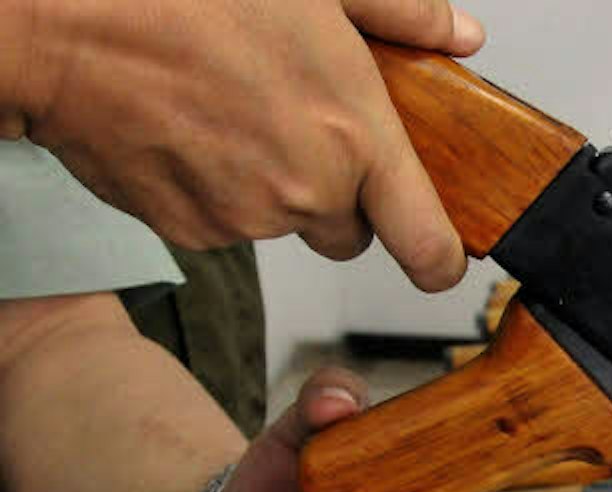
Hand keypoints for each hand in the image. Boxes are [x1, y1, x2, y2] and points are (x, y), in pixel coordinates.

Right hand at [7, 0, 484, 290]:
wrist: (64, 22)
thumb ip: (400, 15)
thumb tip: (459, 36)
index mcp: (355, 138)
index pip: (427, 244)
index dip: (440, 260)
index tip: (441, 259)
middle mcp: (307, 191)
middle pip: (348, 232)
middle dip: (337, 196)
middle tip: (297, 126)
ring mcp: (245, 219)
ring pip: (280, 223)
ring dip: (268, 185)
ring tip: (229, 110)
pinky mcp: (187, 232)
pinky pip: (220, 224)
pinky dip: (211, 190)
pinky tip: (188, 129)